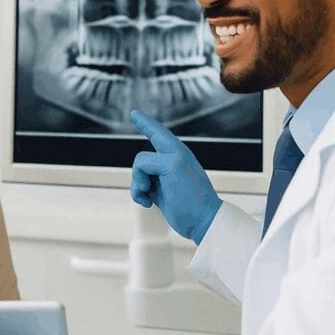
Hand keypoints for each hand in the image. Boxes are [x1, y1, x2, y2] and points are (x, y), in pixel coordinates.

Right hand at [129, 109, 221, 243]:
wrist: (200, 221)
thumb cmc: (191, 193)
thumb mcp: (171, 166)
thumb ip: (149, 161)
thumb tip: (142, 174)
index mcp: (175, 151)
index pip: (156, 131)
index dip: (144, 122)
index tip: (134, 113)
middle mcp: (169, 161)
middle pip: (140, 159)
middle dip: (138, 173)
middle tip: (148, 184)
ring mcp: (163, 177)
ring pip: (137, 174)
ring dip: (138, 186)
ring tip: (148, 196)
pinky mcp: (158, 191)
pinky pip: (139, 188)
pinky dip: (139, 195)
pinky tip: (147, 203)